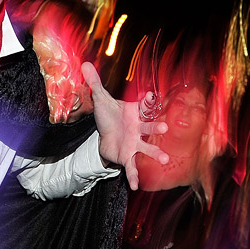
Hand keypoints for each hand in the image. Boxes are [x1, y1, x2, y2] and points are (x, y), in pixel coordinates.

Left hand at [81, 62, 167, 189]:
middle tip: (165, 128)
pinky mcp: (128, 156)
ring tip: (164, 159)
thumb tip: (84, 63)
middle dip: (156, 129)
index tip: (152, 96)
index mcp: (135, 114)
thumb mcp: (100, 100)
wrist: (105, 136)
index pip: (144, 106)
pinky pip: (132, 167)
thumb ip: (95, 82)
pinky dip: (133, 176)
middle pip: (149, 128)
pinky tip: (135, 186)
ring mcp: (135, 144)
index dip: (148, 101)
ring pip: (147, 148)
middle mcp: (139, 129)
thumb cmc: (108, 117)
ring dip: (155, 153)